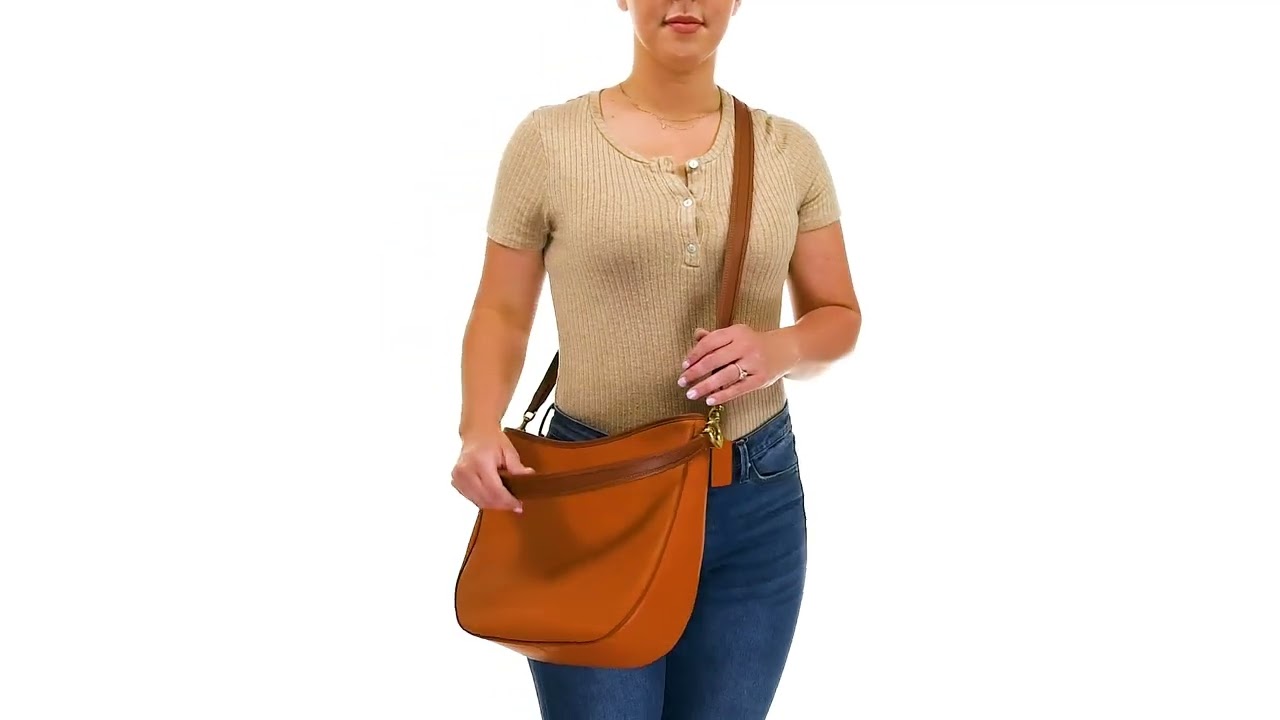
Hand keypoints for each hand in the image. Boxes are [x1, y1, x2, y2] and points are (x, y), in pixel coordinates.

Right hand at [451, 427, 533, 512]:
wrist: (476, 433)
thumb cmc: (491, 440)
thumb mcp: (509, 451)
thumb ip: (517, 467)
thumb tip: (528, 478)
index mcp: (479, 462)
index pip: (494, 490)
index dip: (507, 501)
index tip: (518, 505)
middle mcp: (465, 471)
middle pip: (486, 499)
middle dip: (502, 505)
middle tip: (515, 504)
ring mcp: (458, 477)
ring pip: (478, 502)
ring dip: (493, 504)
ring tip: (505, 499)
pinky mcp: (455, 482)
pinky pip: (471, 498)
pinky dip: (483, 500)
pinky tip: (492, 495)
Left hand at [678, 324, 798, 405]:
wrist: (785, 350)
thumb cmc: (754, 343)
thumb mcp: (737, 335)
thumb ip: (716, 337)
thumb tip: (696, 334)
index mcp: (737, 332)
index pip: (710, 342)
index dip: (694, 354)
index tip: (684, 365)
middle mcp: (745, 346)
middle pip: (715, 359)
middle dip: (695, 372)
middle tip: (682, 381)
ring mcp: (754, 363)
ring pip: (725, 375)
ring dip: (705, 386)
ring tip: (691, 393)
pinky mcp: (760, 379)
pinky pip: (738, 389)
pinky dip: (722, 395)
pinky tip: (710, 400)